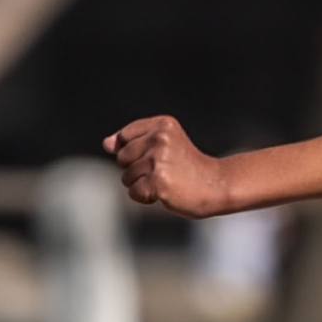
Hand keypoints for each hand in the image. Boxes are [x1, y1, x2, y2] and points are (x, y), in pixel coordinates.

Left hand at [104, 116, 230, 218]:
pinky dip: (145, 197)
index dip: (135, 152)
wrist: (216, 185)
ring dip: (142, 184)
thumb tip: (106, 144)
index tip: (158, 155)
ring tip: (166, 181)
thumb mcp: (162, 145)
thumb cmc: (187, 166)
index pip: (125, 137)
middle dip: (137, 168)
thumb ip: (131, 141)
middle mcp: (160, 139)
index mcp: (163, 125)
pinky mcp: (158, 182)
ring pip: (127, 177)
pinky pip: (134, 192)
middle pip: (122, 157)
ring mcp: (159, 161)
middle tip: (165, 170)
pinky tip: (164, 192)